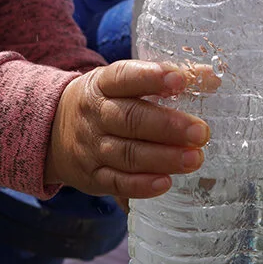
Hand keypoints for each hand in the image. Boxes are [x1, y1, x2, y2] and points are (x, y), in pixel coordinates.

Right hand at [44, 60, 212, 199]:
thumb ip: (164, 80)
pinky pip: (117, 183)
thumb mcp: (122, 83)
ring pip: (126, 154)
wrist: (52, 130)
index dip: (151, 77)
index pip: (124, 77)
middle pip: (129, 119)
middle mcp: (94, 115)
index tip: (179, 80)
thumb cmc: (104, 102)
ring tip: (194, 158)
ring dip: (163, 158)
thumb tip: (210, 78)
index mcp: (101, 85)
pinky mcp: (92, 177)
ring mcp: (91, 148)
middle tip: (201, 132)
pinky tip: (166, 182)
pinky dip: (142, 185)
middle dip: (167, 126)